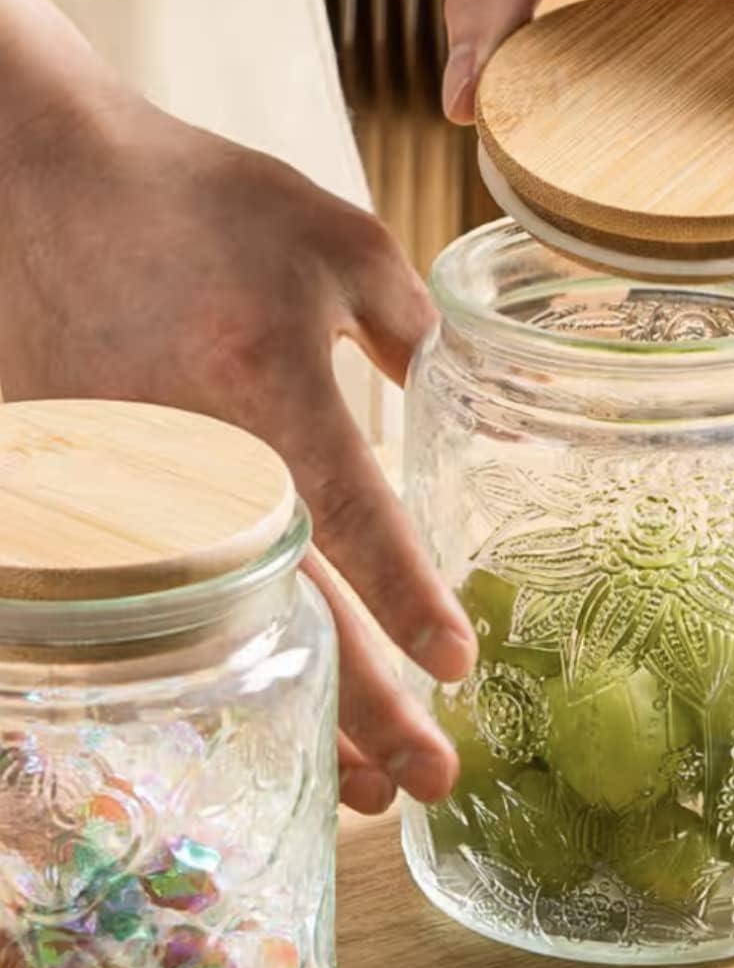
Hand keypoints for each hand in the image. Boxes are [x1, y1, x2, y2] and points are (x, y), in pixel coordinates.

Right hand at [0, 86, 475, 814]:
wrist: (36, 179)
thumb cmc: (194, 203)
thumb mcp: (335, 241)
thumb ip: (409, 326)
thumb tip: (438, 391)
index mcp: (269, 391)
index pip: (360, 527)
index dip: (413, 605)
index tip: (457, 664)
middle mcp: (194, 463)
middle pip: (294, 616)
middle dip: (370, 708)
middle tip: (433, 779)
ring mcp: (122, 490)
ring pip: (222, 638)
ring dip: (297, 713)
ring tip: (360, 788)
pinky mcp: (73, 500)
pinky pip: (154, 606)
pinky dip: (213, 669)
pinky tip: (254, 712)